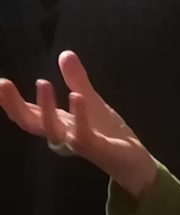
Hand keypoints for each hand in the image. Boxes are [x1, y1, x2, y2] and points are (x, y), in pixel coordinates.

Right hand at [0, 51, 156, 197]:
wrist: (132, 161)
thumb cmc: (107, 132)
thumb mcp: (92, 101)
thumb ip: (77, 80)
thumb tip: (64, 53)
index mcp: (57, 123)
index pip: (27, 112)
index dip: (8, 99)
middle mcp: (61, 135)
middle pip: (31, 123)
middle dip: (13, 105)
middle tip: (1, 85)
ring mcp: (77, 143)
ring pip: (53, 130)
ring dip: (46, 108)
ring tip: (42, 83)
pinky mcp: (97, 148)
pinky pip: (83, 135)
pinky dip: (78, 116)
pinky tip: (75, 96)